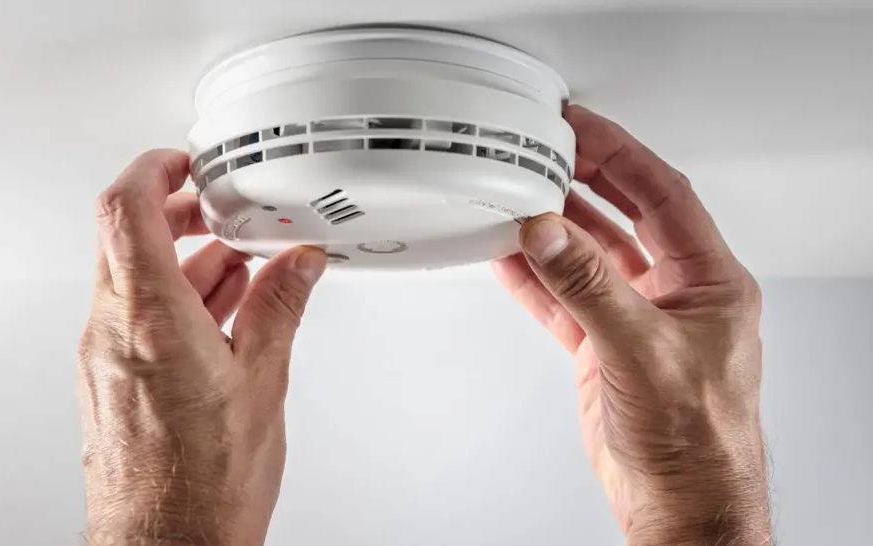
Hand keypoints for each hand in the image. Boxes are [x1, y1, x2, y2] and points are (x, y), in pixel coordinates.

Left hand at [77, 150, 326, 545]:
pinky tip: (220, 314)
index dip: (154, 169)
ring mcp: (105, 357)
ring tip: (240, 269)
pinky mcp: (110, 381)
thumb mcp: (262, 381)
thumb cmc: (206, 484)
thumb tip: (298, 265)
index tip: (185, 161)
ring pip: (134, 278)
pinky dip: (175, 299)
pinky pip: (134, 316)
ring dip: (184, 261)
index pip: (128, 209)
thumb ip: (279, 308)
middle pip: (128, 238)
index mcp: (151, 318)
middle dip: (179, 215)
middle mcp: (113, 331)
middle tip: (221, 212)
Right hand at [494, 106, 770, 544]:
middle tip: (545, 150)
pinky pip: (564, 298)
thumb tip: (550, 234)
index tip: (582, 127)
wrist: (677, 502)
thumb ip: (590, 287)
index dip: (620, 153)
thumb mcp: (643, 350)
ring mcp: (635, 319)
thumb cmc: (697, 439)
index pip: (663, 194)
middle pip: (624, 215)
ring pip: (588, 256)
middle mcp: (674, 293)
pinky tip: (509, 257)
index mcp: (708, 281)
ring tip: (517, 197)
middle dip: (584, 180)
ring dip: (553, 229)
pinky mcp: (603, 347)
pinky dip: (535, 277)